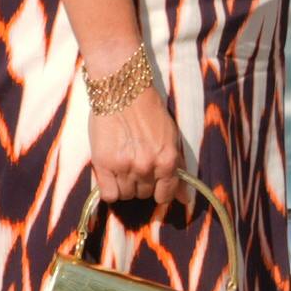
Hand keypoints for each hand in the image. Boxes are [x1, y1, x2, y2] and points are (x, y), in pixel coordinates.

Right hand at [84, 53, 184, 206]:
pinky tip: (111, 175)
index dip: (159, 191)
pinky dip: (110, 190)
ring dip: (125, 185)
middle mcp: (147, 167)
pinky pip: (109, 194)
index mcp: (167, 161)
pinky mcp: (103, 165)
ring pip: (126, 195)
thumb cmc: (149, 113)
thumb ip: (178, 168)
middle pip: (145, 194)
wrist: (122, 92)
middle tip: (136, 164)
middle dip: (142, 184)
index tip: (154, 185)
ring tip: (122, 165)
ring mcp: (124, 167)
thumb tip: (186, 199)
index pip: (166, 195)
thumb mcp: (171, 138)